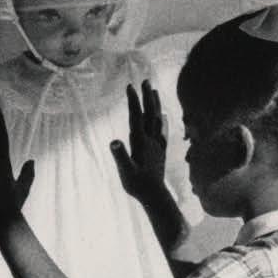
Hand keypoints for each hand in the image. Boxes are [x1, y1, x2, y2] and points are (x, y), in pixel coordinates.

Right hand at [110, 80, 166, 199]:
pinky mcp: (161, 151)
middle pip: (150, 114)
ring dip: (156, 105)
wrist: (154, 196)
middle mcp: (151, 140)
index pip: (136, 116)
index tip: (130, 85)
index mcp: (141, 141)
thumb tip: (114, 141)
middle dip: (147, 96)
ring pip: (158, 120)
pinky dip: (163, 121)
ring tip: (155, 91)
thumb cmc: (137, 185)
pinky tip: (164, 116)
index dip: (133, 101)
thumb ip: (120, 155)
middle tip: (145, 80)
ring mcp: (157, 145)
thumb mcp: (125, 171)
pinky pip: (163, 132)